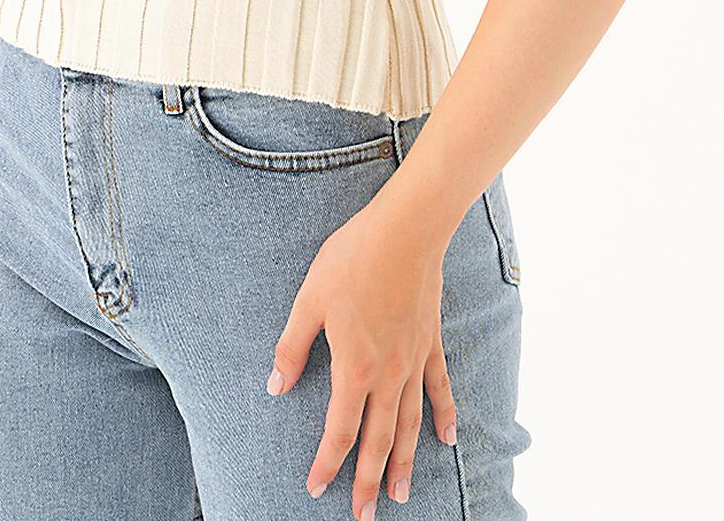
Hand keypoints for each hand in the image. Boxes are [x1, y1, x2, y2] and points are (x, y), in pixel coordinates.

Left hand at [266, 189, 457, 514]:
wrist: (405, 230)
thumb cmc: (352, 259)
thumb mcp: (309, 300)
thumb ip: (292, 346)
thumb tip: (276, 386)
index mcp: (354, 367)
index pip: (340, 430)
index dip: (327, 462)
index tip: (316, 488)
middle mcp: (388, 374)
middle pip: (378, 440)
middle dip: (368, 481)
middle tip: (364, 515)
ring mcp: (413, 361)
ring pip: (409, 424)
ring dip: (404, 462)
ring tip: (401, 495)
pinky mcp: (430, 343)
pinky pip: (439, 388)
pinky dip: (444, 416)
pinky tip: (447, 440)